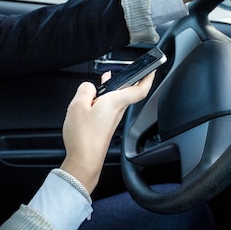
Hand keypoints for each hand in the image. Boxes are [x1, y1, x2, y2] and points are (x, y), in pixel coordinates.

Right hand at [59, 71, 155, 193]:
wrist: (84, 160)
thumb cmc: (84, 137)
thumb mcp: (77, 105)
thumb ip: (85, 90)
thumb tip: (89, 86)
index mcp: (115, 102)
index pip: (139, 89)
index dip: (148, 77)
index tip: (153, 69)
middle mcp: (117, 111)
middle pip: (127, 92)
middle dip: (126, 79)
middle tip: (127, 69)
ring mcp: (112, 120)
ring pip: (116, 100)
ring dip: (113, 89)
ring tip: (106, 79)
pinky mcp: (106, 127)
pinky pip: (108, 108)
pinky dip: (104, 100)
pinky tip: (95, 99)